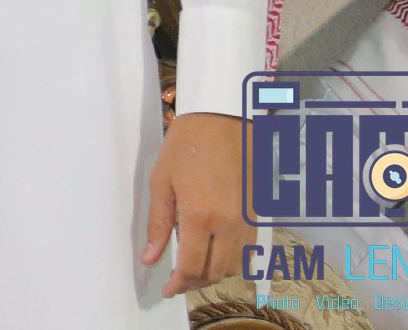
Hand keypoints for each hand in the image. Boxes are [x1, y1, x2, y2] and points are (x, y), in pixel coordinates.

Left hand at [143, 111, 251, 295]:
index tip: (167, 288)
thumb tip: (151, 256)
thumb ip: (158, 224)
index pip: (191, 267)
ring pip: (234, 267)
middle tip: (176, 281)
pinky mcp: (257, 215)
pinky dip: (231, 261)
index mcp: (200, 215)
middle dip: (194, 283)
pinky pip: (248, 252)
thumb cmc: (188, 143)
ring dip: (214, 274)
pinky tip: (214, 252)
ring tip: (193, 268)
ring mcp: (246, 221)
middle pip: (215, 273)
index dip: (178, 284)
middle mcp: (228, 224)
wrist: (223, 118)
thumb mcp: (162, 181)